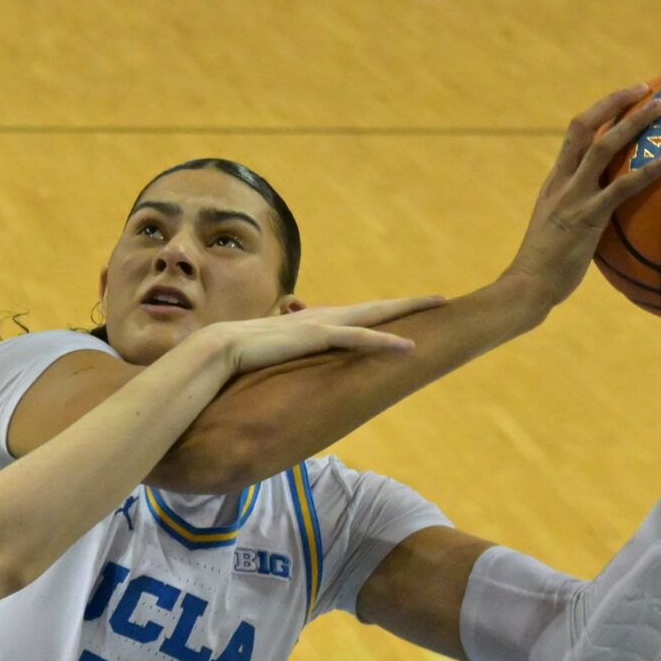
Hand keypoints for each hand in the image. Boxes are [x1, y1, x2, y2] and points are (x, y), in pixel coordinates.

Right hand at [210, 295, 443, 374]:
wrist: (220, 348)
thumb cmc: (241, 355)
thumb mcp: (273, 353)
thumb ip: (287, 353)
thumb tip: (288, 362)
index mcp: (314, 321)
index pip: (357, 314)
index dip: (383, 311)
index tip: (405, 309)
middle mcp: (323, 317)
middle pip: (376, 307)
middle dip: (409, 302)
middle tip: (440, 298)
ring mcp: (322, 324)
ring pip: (375, 315)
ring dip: (407, 310)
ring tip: (438, 305)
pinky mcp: (317, 337)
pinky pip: (359, 339)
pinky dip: (385, 342)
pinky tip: (409, 346)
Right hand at [502, 84, 660, 310]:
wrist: (527, 286)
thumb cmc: (546, 267)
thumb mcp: (559, 229)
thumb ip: (581, 212)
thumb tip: (612, 212)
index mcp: (555, 182)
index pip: (576, 134)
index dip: (602, 110)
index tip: (628, 97)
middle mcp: (562, 182)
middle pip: (585, 127)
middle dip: (616, 103)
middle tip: (648, 90)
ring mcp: (574, 197)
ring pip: (604, 147)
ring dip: (635, 122)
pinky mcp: (588, 217)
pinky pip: (622, 187)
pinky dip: (648, 170)